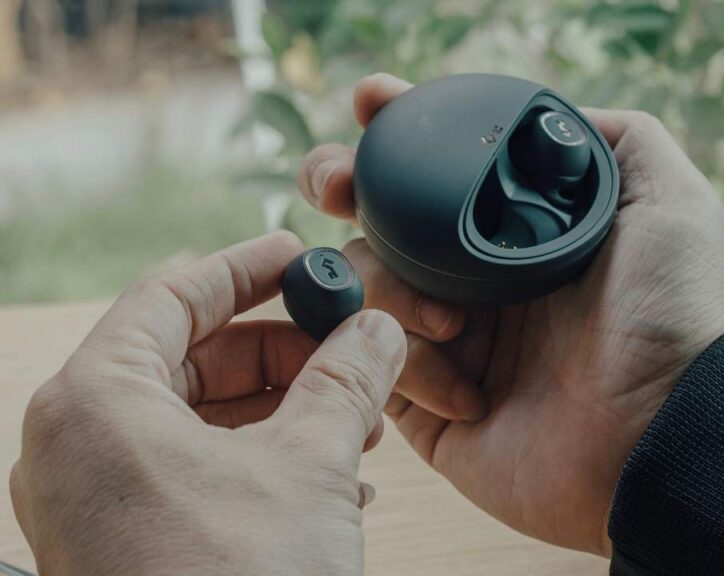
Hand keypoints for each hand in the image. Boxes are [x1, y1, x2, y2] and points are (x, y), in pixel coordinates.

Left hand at [10, 232, 406, 575]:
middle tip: (345, 347)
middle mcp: (77, 445)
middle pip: (188, 357)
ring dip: (282, 410)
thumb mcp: (308, 467)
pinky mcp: (121, 541)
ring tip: (353, 417)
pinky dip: (259, 458)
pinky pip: (190, 471)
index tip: (298, 256)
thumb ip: (346, 382)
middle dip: (280, 353)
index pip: (172, 295)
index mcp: (95, 401)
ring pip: (195, 418)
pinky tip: (330, 476)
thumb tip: (376, 330)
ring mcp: (94, 499)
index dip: (246, 269)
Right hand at [298, 74, 723, 554]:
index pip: (440, 170)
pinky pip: (370, 364)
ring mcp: (444, 341)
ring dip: (392, 289)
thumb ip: (623, 141)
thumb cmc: (669, 317)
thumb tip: (556, 119)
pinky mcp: (425, 406)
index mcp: (516, 235)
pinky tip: (469, 393)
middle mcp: (474, 280)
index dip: (398, 129)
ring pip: (361, 283)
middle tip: (338, 185)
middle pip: (375, 216)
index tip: (372, 102)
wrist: (655, 433)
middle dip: (342, 183)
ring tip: (455, 324)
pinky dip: (410, 366)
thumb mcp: (669, 204)